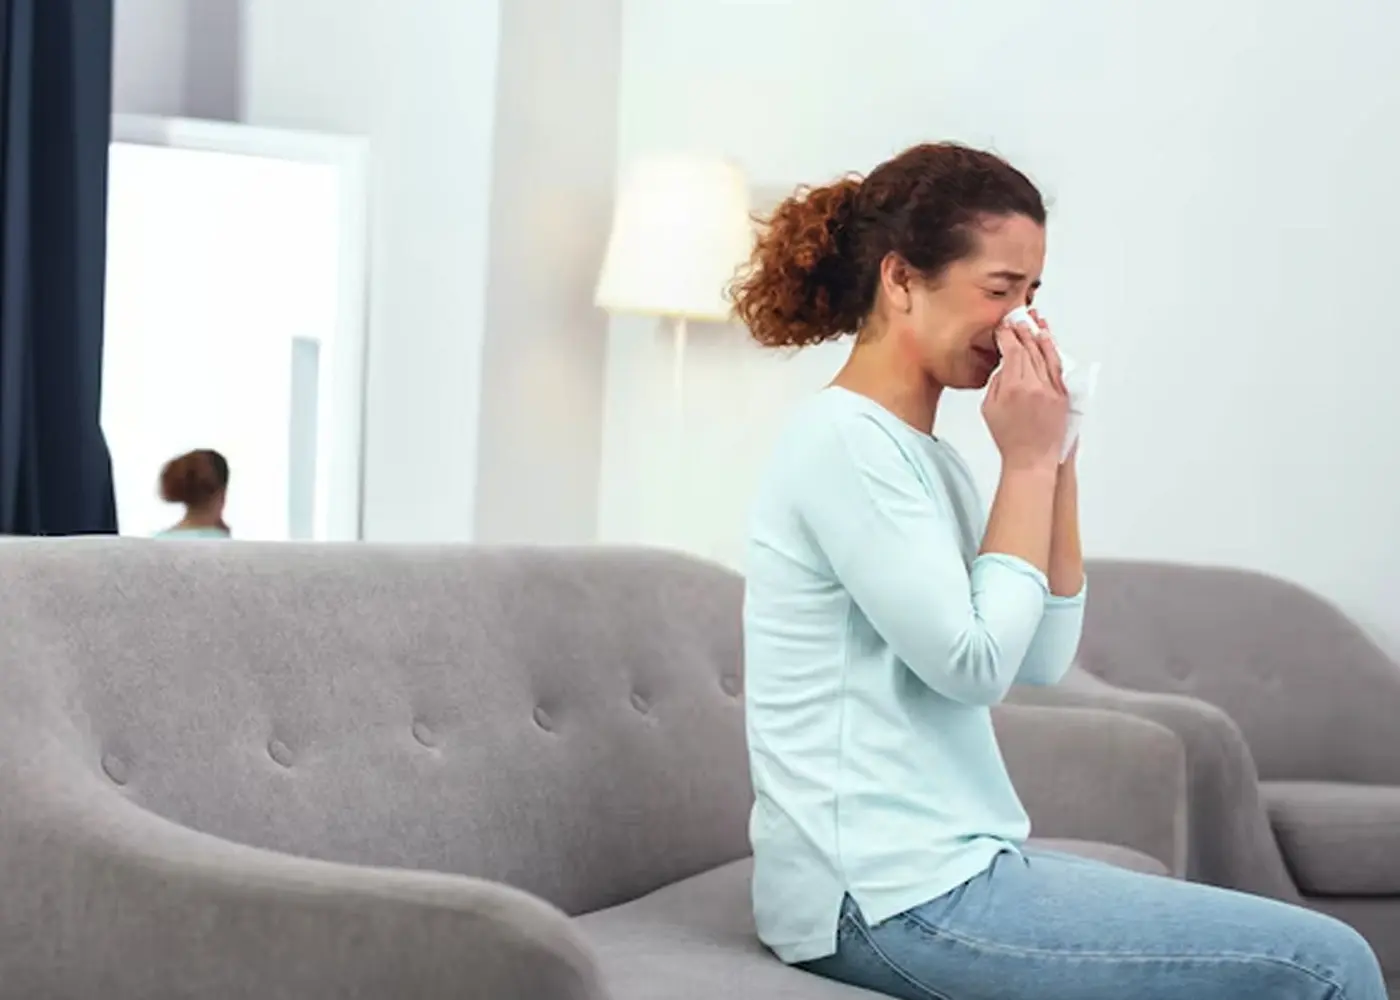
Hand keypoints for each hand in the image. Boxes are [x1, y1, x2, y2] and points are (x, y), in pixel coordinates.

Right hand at [982, 318, 1068, 470]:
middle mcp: (1034, 385)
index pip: (1012, 351)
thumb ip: (997, 382)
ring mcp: (1051, 389)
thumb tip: (1006, 365)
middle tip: (1017, 318)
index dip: (1007, 335)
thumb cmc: (1009, 439)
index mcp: (1013, 388)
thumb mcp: (989, 409)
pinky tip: (1048, 340)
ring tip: (1034, 321)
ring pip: (1045, 353)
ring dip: (1039, 335)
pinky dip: (1052, 350)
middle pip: (1029, 348)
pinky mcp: (1062, 395)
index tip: (1003, 327)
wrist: (1032, 459)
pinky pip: (1057, 366)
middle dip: (1022, 330)